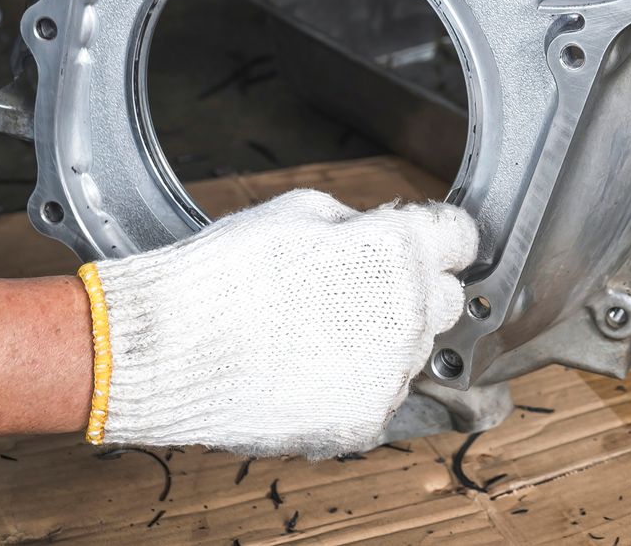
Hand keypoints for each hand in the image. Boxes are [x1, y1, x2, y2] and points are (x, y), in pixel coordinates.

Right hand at [80, 189, 476, 457]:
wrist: (170, 351)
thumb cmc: (226, 273)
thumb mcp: (298, 210)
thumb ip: (360, 224)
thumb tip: (383, 234)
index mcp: (397, 251)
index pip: (460, 238)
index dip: (438, 237)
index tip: (427, 244)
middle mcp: (407, 313)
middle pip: (443, 299)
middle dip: (413, 290)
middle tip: (358, 290)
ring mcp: (389, 373)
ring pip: (411, 351)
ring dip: (382, 340)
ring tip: (315, 333)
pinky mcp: (366, 419)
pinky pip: (380, 394)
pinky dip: (354, 383)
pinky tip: (306, 369)